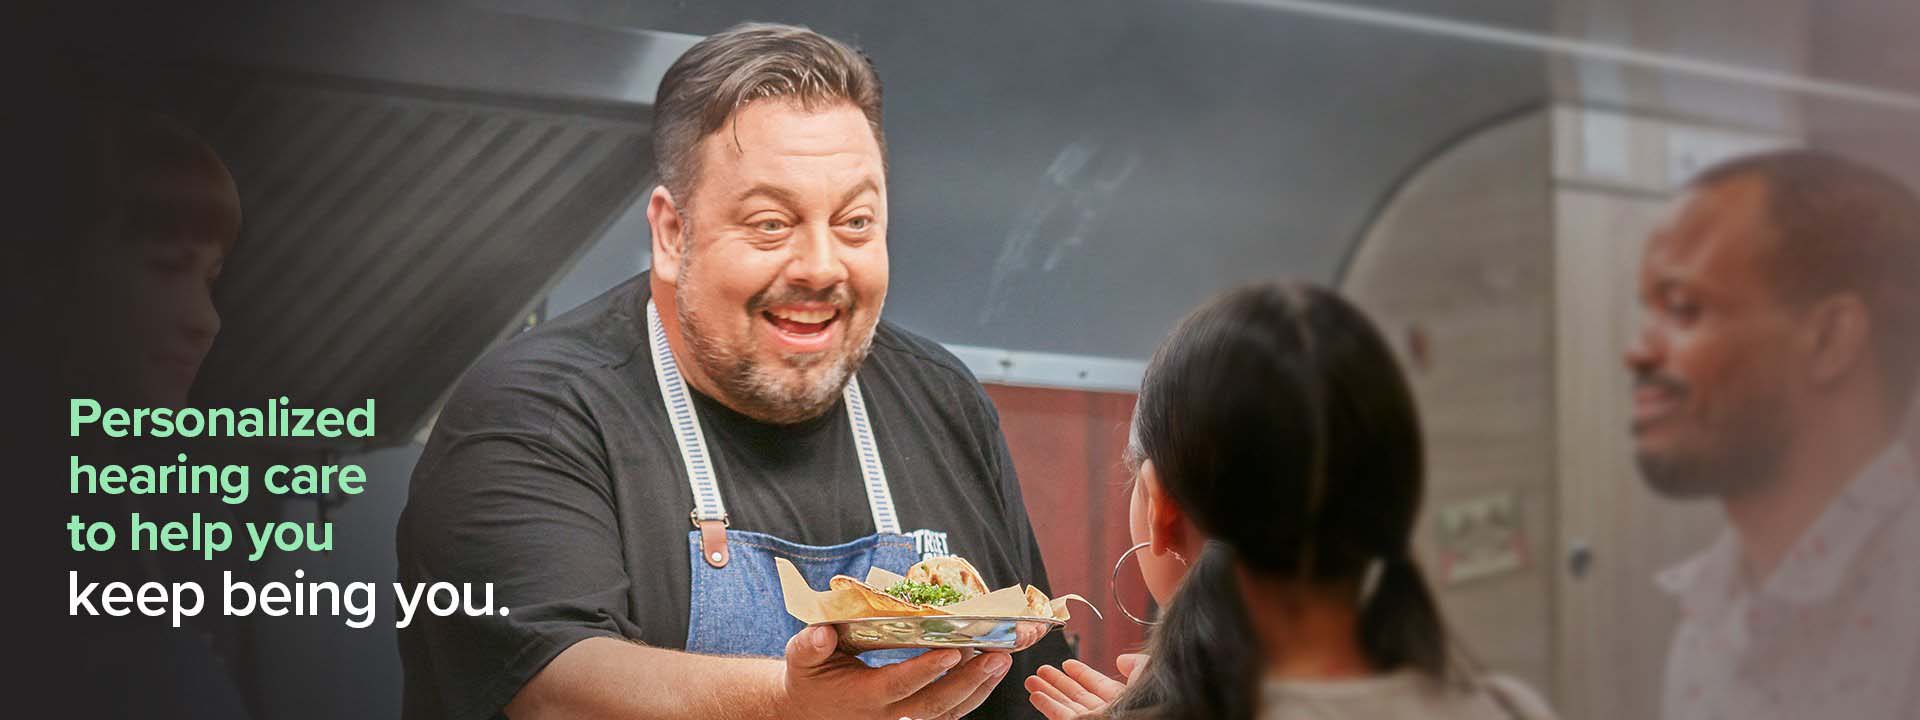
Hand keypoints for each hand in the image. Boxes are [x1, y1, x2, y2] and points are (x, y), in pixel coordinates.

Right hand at [783, 626, 1012, 719]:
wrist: (810, 711)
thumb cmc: (810, 678)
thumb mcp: (802, 660)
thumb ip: (809, 646)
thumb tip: (822, 633)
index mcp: (862, 696)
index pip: (898, 685)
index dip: (925, 671)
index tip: (952, 652)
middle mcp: (887, 714)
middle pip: (934, 704)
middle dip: (968, 681)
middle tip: (995, 655)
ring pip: (947, 713)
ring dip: (978, 689)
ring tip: (1002, 661)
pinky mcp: (913, 719)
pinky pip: (948, 714)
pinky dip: (972, 695)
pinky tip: (990, 672)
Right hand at [1024, 654, 1148, 719]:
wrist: (1151, 718)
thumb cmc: (1153, 702)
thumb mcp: (1147, 676)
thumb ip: (1135, 666)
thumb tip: (1121, 659)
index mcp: (1122, 700)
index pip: (1097, 685)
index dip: (1081, 673)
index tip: (1067, 664)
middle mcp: (1106, 712)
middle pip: (1077, 695)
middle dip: (1057, 682)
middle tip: (1041, 670)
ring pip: (1065, 706)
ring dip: (1047, 692)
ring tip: (1031, 680)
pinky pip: (1061, 717)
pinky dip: (1047, 706)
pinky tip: (1036, 694)